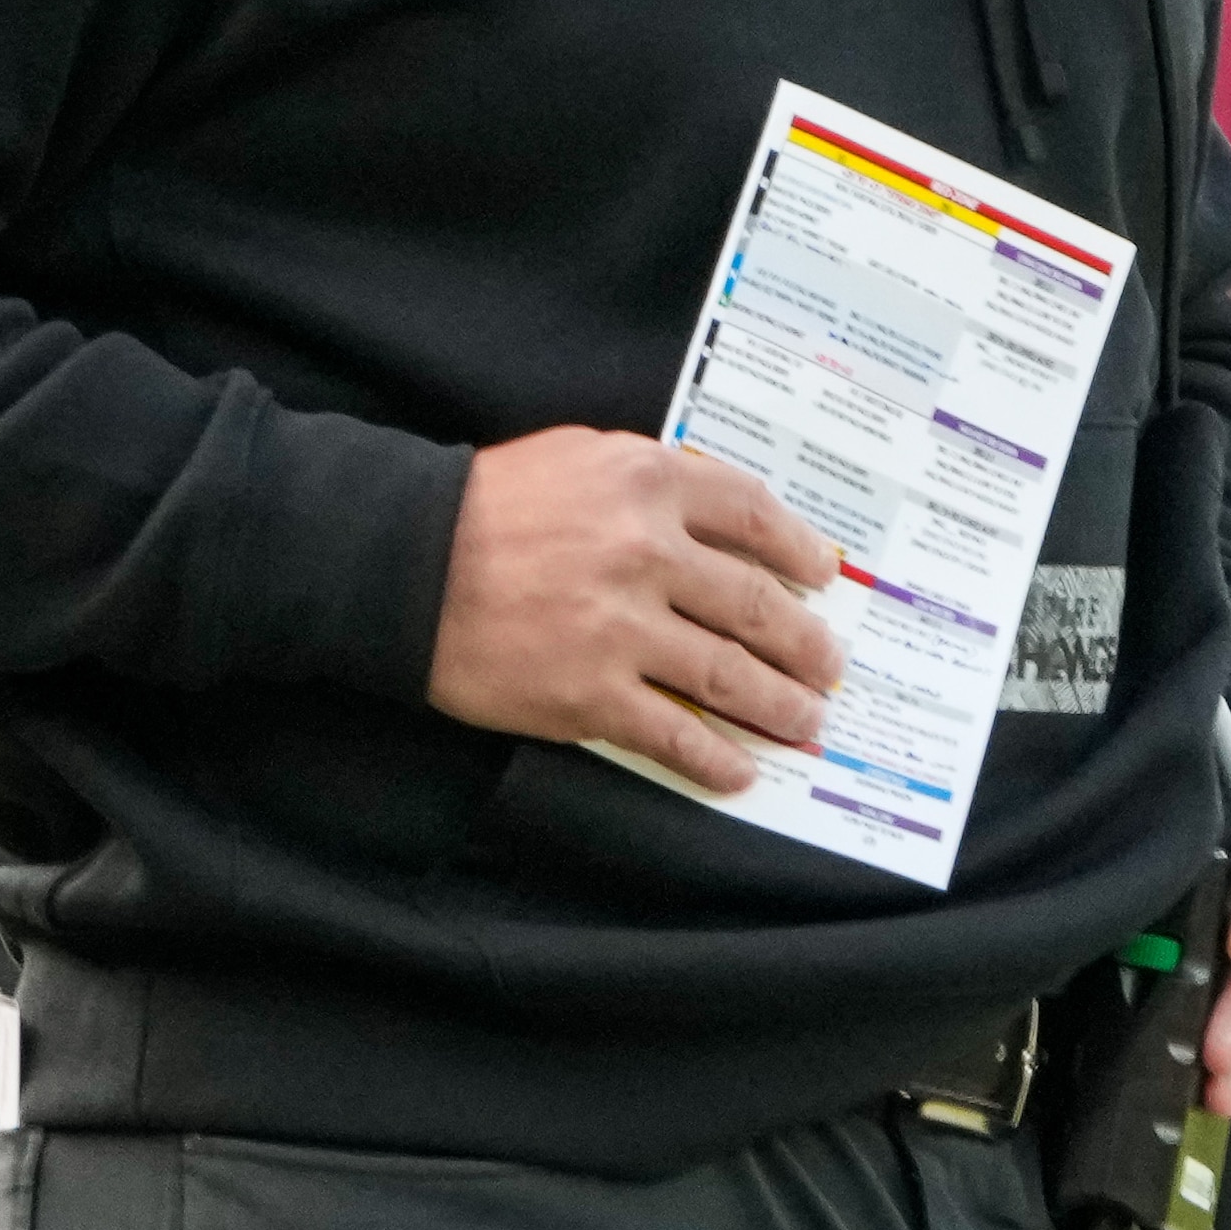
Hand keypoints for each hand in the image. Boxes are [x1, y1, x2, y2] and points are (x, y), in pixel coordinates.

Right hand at [422, 427, 843, 789]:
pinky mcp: (589, 694)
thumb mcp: (580, 458)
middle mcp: (649, 554)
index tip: (821, 576)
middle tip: (829, 664)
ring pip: (728, 675)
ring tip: (807, 721)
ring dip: (779, 704)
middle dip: (805, 643)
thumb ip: (652, 481)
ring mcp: (622, 629)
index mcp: (649, 484)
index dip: (797, 551)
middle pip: (756, 605)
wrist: (401, 564)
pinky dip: (714, 758)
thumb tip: (721, 520)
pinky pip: (673, 733)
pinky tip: (740, 771)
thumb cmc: (486, 505)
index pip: (753, 515)